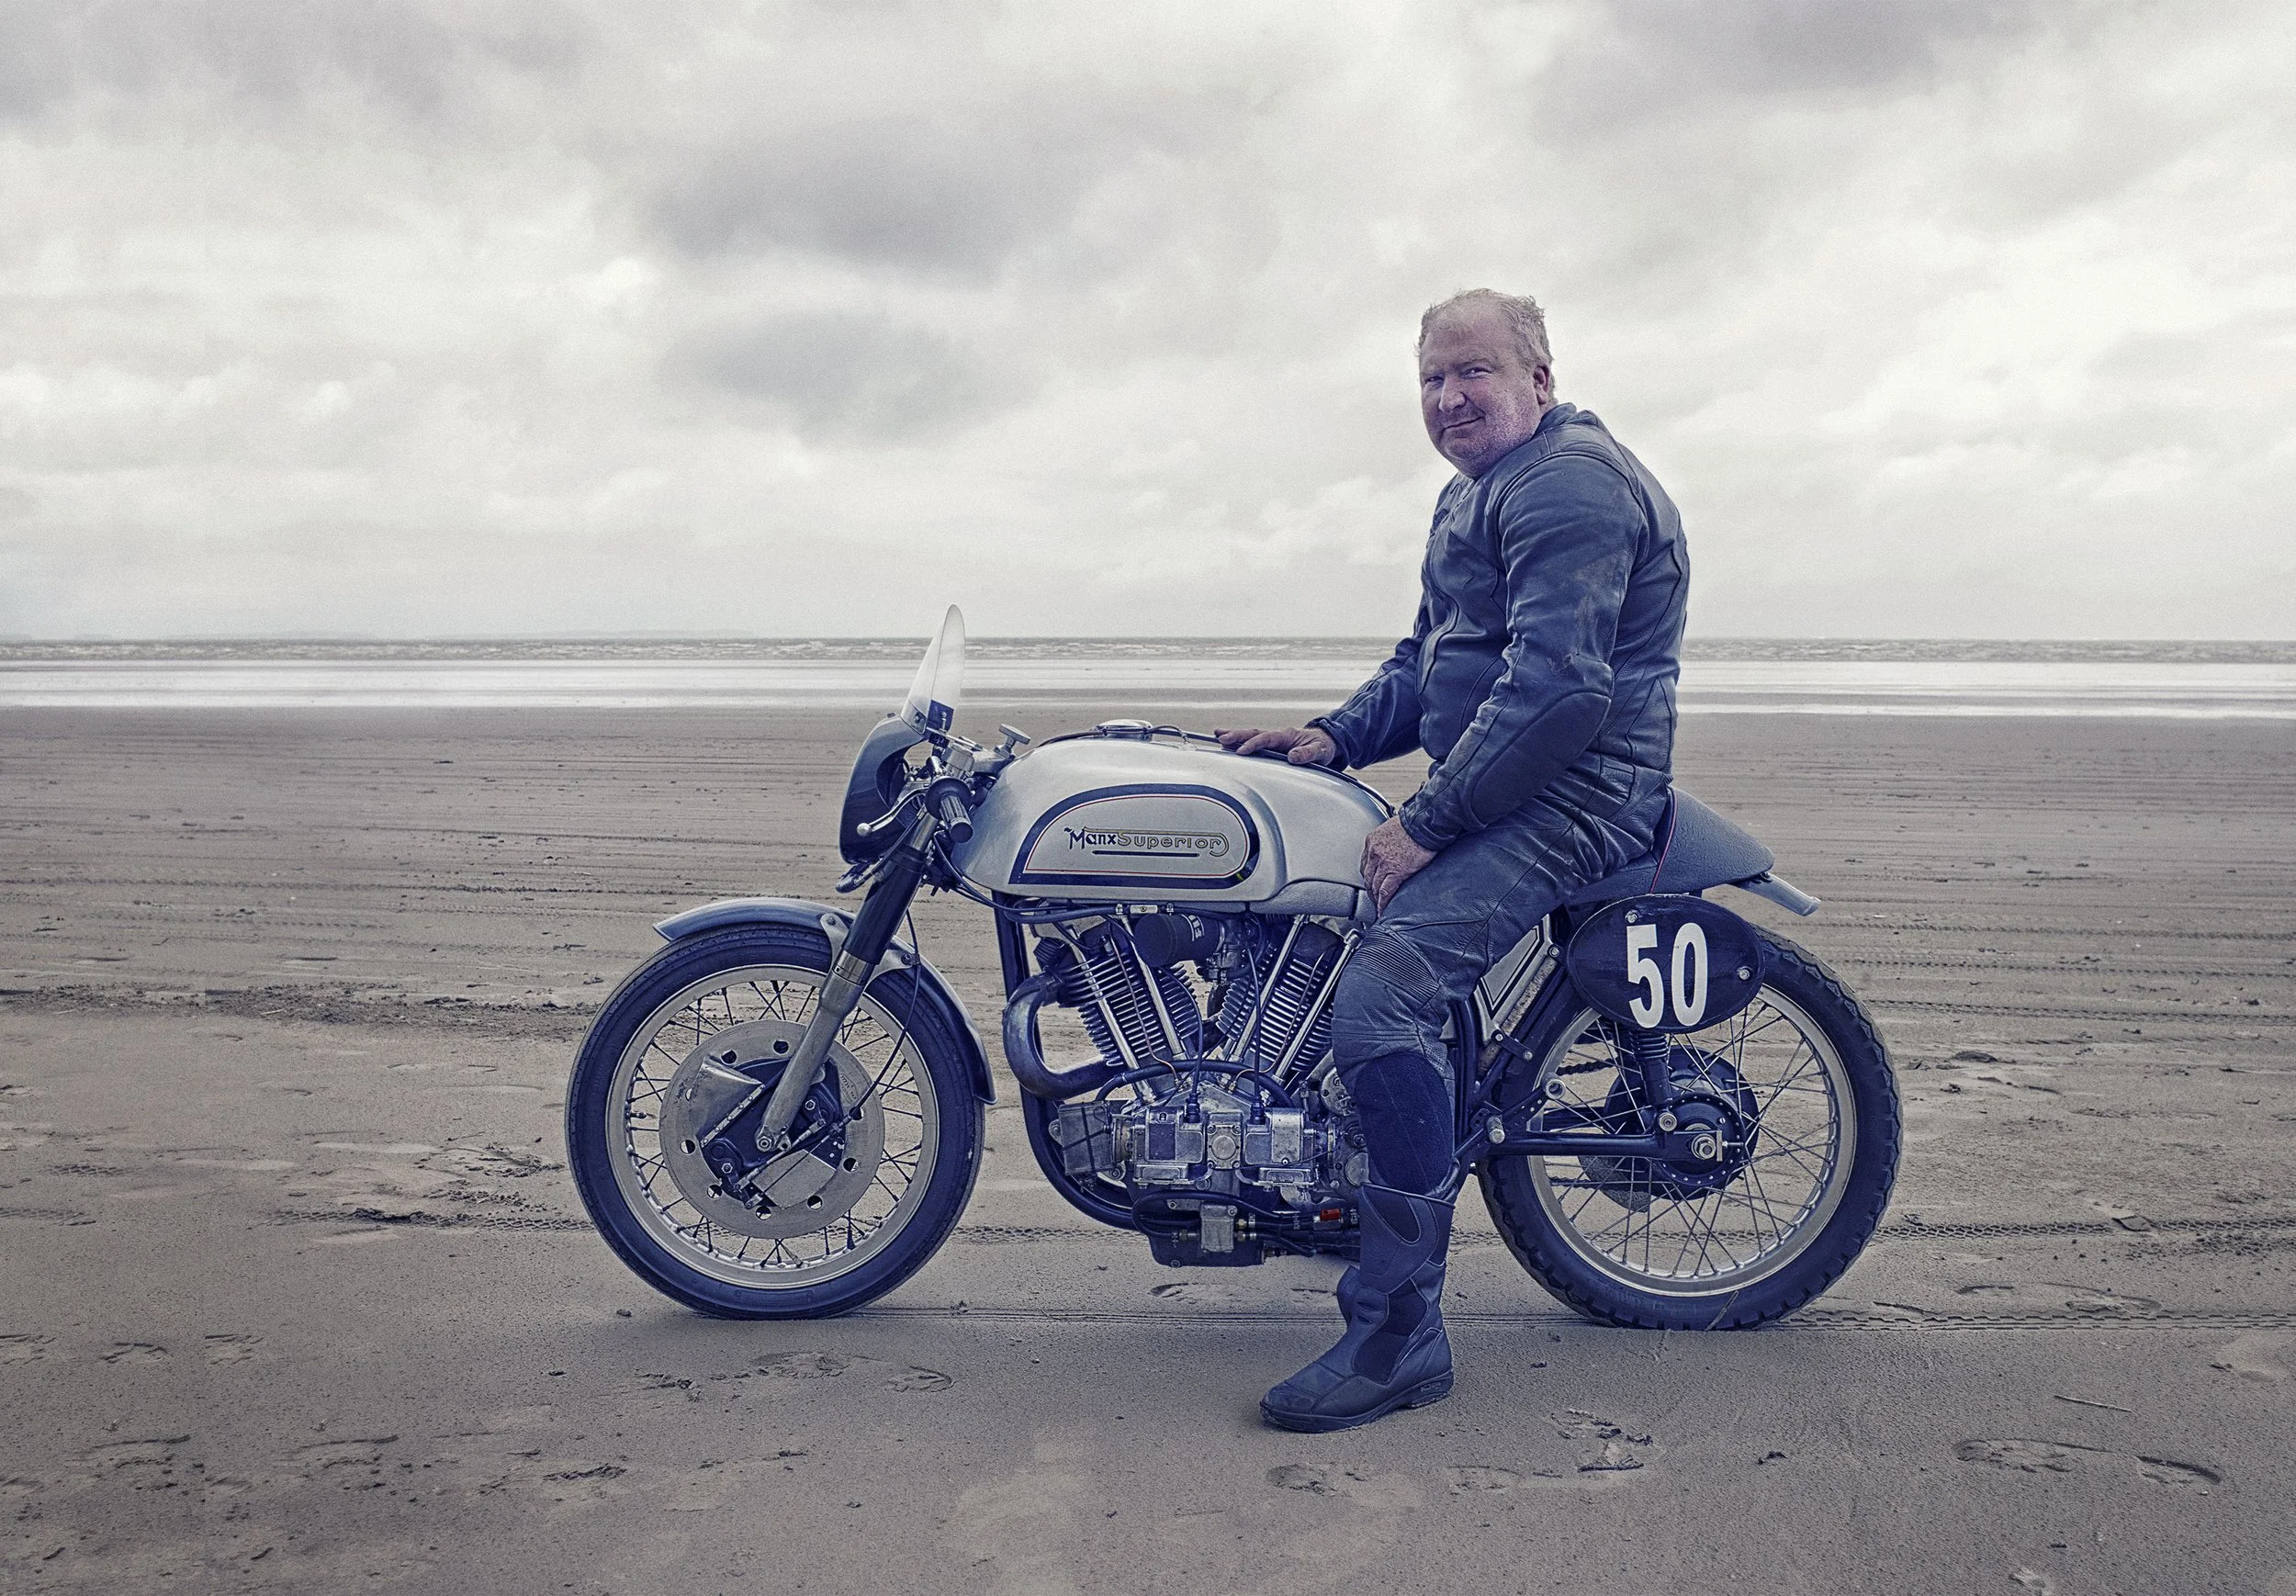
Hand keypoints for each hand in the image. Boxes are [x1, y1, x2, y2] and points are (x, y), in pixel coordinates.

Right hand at [1213, 724, 1337, 765]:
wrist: (1326, 743)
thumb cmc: (1323, 747)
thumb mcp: (1321, 751)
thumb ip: (1308, 754)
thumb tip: (1293, 757)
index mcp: (1287, 736)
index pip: (1267, 739)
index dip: (1254, 744)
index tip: (1241, 751)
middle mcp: (1277, 737)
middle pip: (1254, 734)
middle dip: (1238, 736)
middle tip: (1221, 738)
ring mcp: (1273, 741)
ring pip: (1251, 736)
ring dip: (1235, 736)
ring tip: (1218, 736)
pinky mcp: (1271, 747)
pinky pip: (1253, 743)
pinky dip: (1240, 742)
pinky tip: (1227, 744)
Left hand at [1360, 816, 1437, 912]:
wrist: (1424, 824)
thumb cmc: (1414, 823)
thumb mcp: (1393, 827)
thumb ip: (1388, 840)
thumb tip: (1393, 847)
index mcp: (1372, 841)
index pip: (1364, 863)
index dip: (1367, 875)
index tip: (1370, 882)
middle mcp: (1374, 852)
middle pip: (1367, 876)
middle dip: (1369, 889)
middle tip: (1372, 898)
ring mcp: (1383, 863)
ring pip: (1374, 886)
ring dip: (1375, 898)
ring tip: (1378, 907)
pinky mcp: (1395, 872)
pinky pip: (1385, 891)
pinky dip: (1383, 903)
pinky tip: (1383, 909)